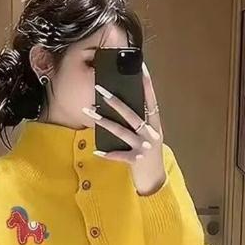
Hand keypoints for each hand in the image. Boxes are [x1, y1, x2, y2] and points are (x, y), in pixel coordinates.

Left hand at [82, 62, 165, 195]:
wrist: (155, 178)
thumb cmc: (149, 153)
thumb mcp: (149, 134)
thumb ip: (141, 121)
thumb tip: (123, 103)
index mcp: (155, 124)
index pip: (151, 99)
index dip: (146, 83)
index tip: (140, 66)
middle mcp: (150, 133)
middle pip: (131, 113)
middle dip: (115, 100)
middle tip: (100, 88)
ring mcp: (143, 147)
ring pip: (121, 131)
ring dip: (104, 121)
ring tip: (89, 112)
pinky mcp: (136, 160)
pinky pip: (119, 155)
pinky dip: (108, 154)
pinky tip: (96, 150)